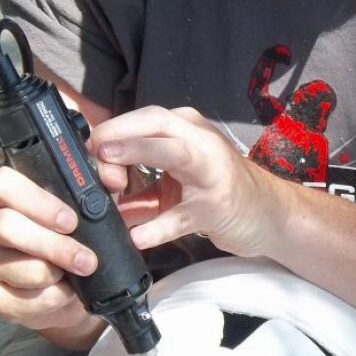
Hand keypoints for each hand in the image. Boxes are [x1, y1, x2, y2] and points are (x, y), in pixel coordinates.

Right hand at [0, 166, 101, 343]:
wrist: (58, 282)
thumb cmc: (67, 233)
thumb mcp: (84, 203)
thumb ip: (100, 181)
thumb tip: (114, 178)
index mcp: (2, 193)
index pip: (5, 185)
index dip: (38, 201)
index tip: (71, 220)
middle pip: (7, 226)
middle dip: (52, 245)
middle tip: (86, 258)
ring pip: (15, 267)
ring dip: (54, 275)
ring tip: (79, 274)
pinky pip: (16, 300)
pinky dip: (47, 300)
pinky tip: (64, 293)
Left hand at [91, 105, 282, 256]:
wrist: (269, 215)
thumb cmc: (217, 192)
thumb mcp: (175, 186)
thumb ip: (138, 190)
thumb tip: (94, 197)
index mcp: (188, 130)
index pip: (146, 118)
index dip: (114, 129)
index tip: (86, 147)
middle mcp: (201, 142)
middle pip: (157, 124)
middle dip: (122, 134)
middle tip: (93, 149)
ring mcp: (212, 173)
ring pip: (174, 155)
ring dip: (140, 157)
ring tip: (110, 176)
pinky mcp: (217, 208)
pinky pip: (183, 217)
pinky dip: (158, 227)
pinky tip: (137, 237)